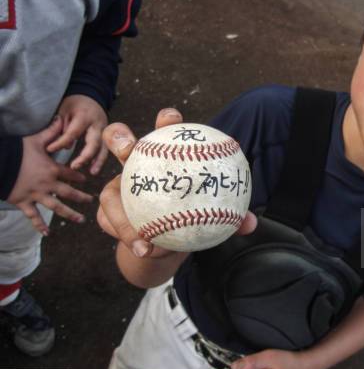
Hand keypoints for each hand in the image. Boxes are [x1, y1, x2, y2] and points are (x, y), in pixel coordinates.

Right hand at [7, 117, 92, 234]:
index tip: (87, 181)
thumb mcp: (35, 140)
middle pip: (69, 193)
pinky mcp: (23, 202)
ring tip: (81, 220)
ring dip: (70, 214)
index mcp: (52, 169)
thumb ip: (51, 132)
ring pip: (56, 207)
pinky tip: (47, 233)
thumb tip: (60, 118)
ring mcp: (36, 195)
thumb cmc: (16, 150)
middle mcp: (47, 184)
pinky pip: (33, 216)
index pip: (71, 175)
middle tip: (91, 201)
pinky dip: (40, 225)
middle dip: (81, 197)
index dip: (79, 178)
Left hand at [47, 95, 108, 174]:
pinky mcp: (107, 135)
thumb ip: (63, 126)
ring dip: (98, 161)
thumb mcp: (64, 110)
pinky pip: (106, 149)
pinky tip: (94, 169)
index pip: (73, 132)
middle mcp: (97, 124)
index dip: (61, 142)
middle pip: (93, 143)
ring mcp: (105, 130)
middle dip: (85, 156)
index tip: (50, 149)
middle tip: (74, 166)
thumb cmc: (75, 104)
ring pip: (104, 148)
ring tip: (92, 172)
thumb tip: (66, 147)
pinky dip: (101, 159)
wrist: (92, 97)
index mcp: (84, 116)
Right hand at [97, 108, 257, 257]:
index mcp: (164, 156)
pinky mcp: (107, 213)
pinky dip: (129, 238)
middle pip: (119, 141)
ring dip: (121, 215)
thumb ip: (230, 216)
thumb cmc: (192, 215)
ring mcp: (117, 189)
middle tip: (128, 148)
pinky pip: (112, 224)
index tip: (172, 118)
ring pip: (108, 194)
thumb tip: (250, 223)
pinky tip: (145, 250)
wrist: (167, 239)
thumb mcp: (211, 213)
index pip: (165, 130)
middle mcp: (136, 166)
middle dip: (119, 137)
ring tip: (142, 236)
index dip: (167, 119)